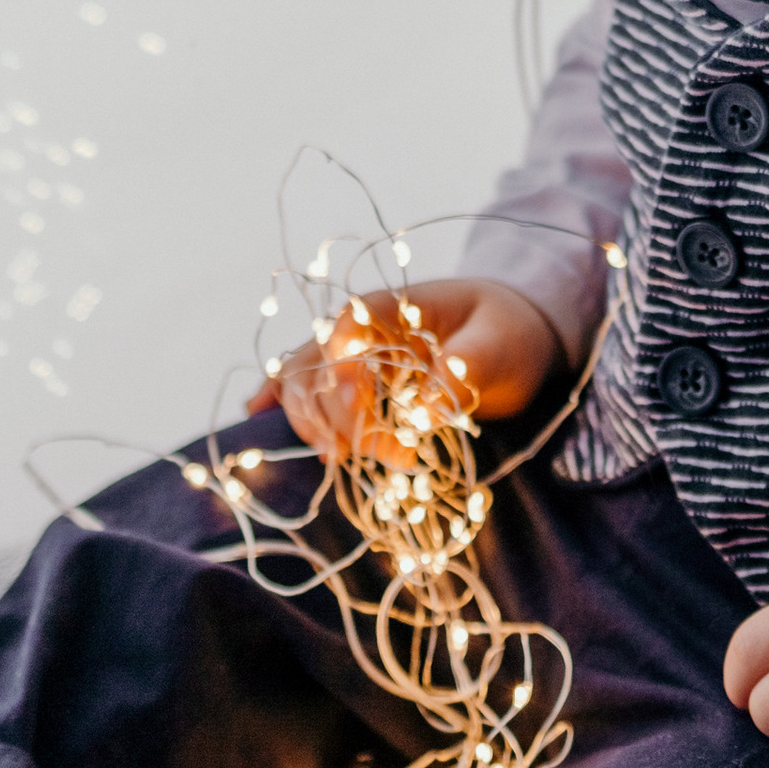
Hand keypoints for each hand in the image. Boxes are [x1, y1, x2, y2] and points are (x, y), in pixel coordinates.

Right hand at [247, 276, 561, 465]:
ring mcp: (347, 356)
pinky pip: (300, 389)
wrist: (509, 334)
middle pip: (316, 366)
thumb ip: (466, 367)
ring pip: (302, 386)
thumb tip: (427, 409)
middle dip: (337, 417)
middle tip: (382, 455)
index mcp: (393, 306)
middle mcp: (358, 329)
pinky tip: (259, 421)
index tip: (361, 411)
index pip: (348, 330)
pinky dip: (280, 407)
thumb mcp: (499, 345)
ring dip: (319, 428)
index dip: (343, 371)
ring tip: (354, 461)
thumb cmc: (506, 331)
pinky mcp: (349, 383)